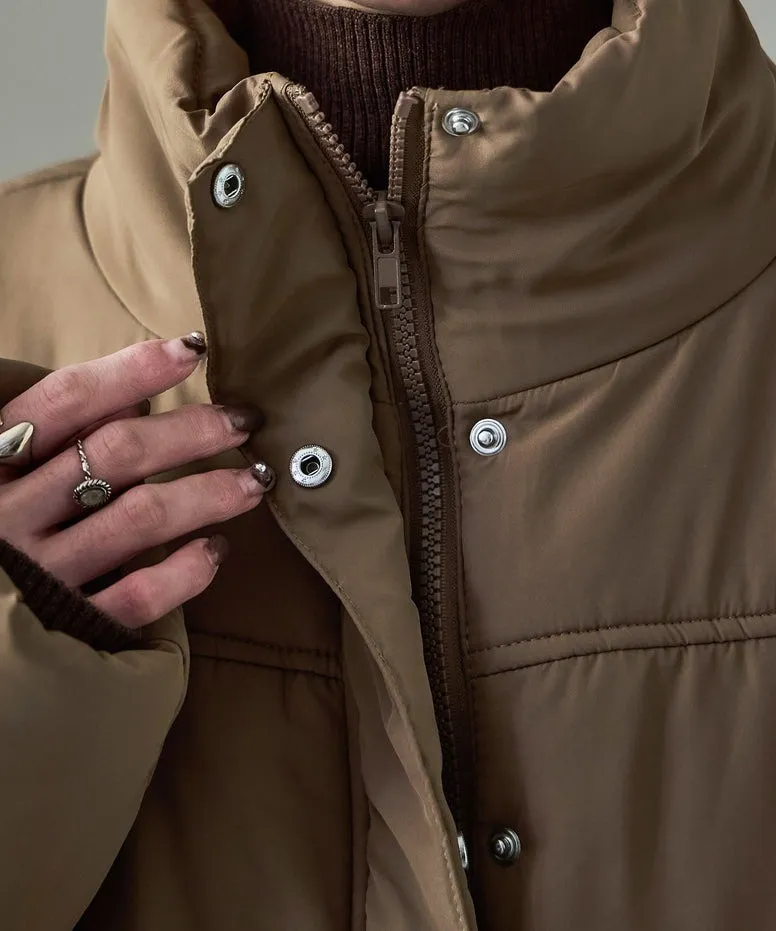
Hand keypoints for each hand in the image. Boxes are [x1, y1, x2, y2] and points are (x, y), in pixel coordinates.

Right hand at [0, 334, 272, 628]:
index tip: (192, 350)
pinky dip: (186, 570)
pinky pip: (139, 595)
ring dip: (210, 493)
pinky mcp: (69, 627)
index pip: (66, 401)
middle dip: (193, 430)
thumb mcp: (6, 470)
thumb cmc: (1, 532)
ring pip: (140, 518)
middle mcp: (10, 514)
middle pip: (117, 453)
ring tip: (256, 481)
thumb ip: (63, 436)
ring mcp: (40, 573)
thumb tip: (143, 400)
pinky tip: (215, 550)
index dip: (132, 370)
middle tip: (245, 421)